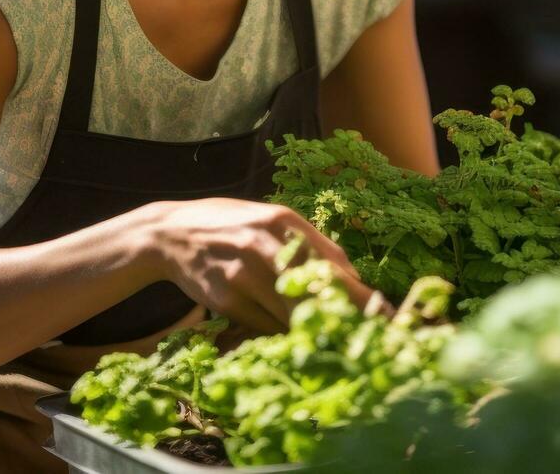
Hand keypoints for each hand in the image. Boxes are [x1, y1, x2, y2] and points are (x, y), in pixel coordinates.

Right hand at [143, 198, 373, 335]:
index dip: (361, 295)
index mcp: (283, 222)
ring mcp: (244, 274)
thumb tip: (352, 277)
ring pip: (291, 314)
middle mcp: (265, 245)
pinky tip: (281, 329)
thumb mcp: (272, 220)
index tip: (386, 315)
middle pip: (317, 291)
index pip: (333, 264)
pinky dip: (278, 330)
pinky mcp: (226, 298)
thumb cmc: (233, 226)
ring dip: (311, 328)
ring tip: (329, 339)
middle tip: (370, 337)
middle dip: (346, 317)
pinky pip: (265, 325)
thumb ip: (311, 245)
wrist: (173, 234)